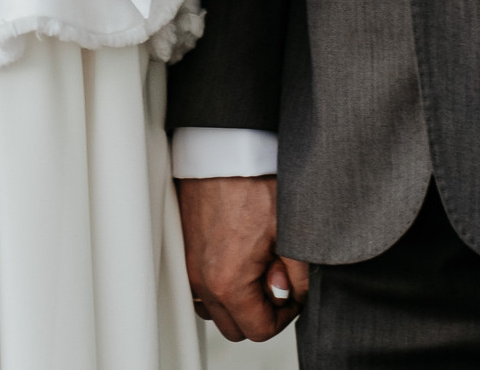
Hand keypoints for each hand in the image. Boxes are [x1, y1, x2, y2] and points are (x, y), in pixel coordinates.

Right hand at [178, 175, 307, 341]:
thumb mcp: (289, 232)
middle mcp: (203, 280)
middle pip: (235, 327)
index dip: (285, 316)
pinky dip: (218, 286)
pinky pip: (200, 288)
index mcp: (229, 282)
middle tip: (277, 282)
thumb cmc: (252, 182)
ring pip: (214, 310)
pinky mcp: (183, 251)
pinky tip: (236, 260)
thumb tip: (292, 294)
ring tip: (255, 270)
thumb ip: (296, 275)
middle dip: (260, 313)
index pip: (260, 330)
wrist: (222, 151)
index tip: (292, 294)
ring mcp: (189, 266)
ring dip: (236, 302)